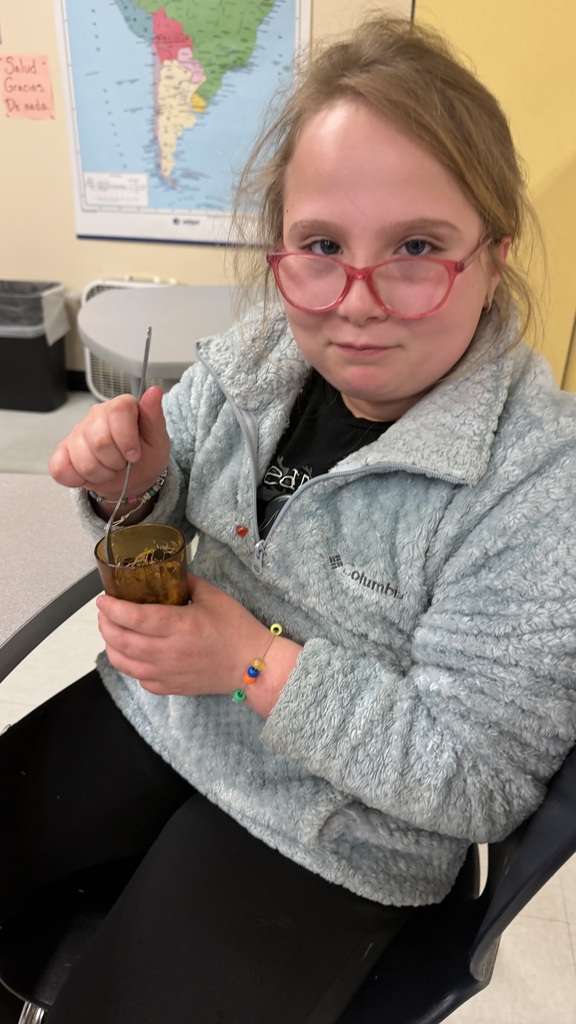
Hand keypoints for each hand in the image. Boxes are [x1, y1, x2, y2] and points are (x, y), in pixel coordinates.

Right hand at [49, 386, 169, 497]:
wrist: (132, 478)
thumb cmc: (146, 456)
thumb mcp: (158, 440)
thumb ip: (154, 416)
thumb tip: (154, 391)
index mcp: (120, 407)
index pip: (118, 410)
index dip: (126, 438)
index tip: (134, 455)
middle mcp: (96, 415)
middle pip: (99, 441)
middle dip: (115, 462)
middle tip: (123, 464)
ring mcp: (76, 432)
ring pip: (82, 459)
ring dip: (101, 474)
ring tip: (110, 469)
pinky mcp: (62, 451)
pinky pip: (60, 468)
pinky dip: (77, 479)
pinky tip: (89, 475)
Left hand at [96, 575, 301, 714]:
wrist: (252, 665)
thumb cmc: (236, 629)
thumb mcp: (213, 596)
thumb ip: (185, 581)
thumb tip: (166, 571)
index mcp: (179, 626)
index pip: (135, 618)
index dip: (113, 608)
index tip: (103, 599)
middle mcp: (168, 652)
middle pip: (122, 641)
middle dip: (105, 625)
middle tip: (104, 613)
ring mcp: (167, 673)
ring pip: (124, 663)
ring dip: (111, 646)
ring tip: (111, 632)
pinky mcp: (170, 687)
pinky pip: (139, 679)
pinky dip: (128, 665)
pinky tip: (131, 653)